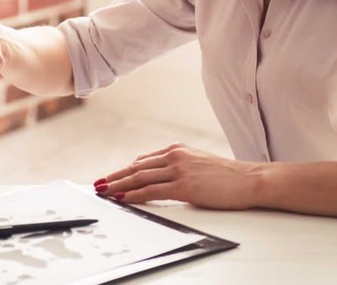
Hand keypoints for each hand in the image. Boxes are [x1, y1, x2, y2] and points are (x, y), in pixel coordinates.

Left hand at [93, 143, 260, 210]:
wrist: (250, 179)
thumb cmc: (227, 175)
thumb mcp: (197, 163)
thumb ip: (177, 166)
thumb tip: (158, 177)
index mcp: (176, 149)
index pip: (143, 161)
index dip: (125, 170)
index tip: (111, 177)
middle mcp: (174, 156)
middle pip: (136, 167)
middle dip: (116, 176)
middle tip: (99, 183)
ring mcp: (178, 169)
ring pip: (140, 177)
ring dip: (119, 185)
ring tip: (104, 191)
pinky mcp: (184, 185)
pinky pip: (152, 190)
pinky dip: (135, 194)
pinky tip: (124, 198)